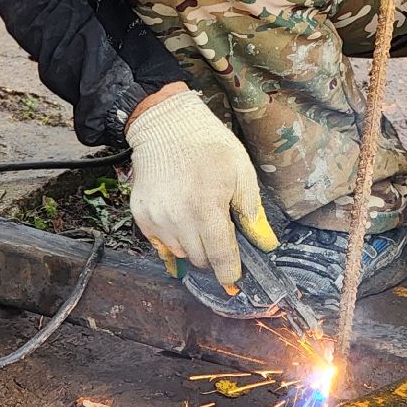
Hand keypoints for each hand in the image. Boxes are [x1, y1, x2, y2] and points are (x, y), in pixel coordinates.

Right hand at [126, 88, 277, 290]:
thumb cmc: (208, 145)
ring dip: (193, 246)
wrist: (166, 125)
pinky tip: (181, 223)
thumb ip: (252, 213)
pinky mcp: (141, 215)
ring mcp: (156, 218)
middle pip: (200, 259)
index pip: (220, 257)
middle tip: (220, 232)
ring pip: (180, 253)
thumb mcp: (241, 173)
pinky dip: (173, 240)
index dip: (230, 273)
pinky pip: (159, 244)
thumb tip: (266, 244)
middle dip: (213, 254)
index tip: (235, 282)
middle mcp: (178, 217)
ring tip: (199, 219)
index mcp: (207, 207)